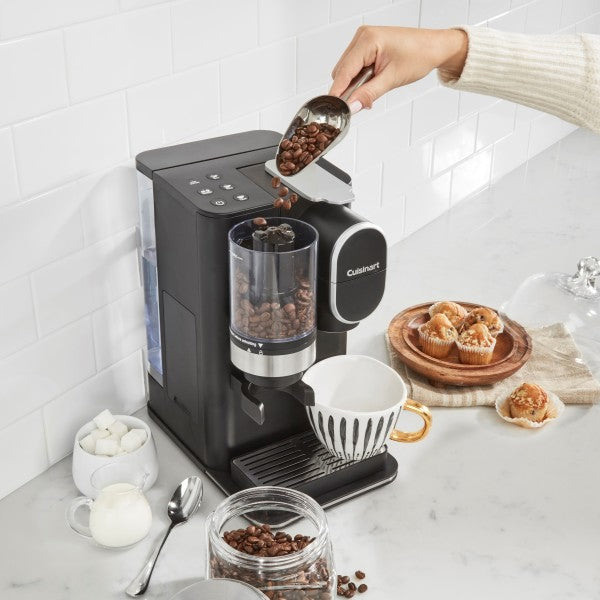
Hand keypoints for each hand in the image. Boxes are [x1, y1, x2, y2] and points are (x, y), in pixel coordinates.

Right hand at [330, 26, 467, 111]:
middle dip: (350, 89)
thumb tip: (352, 106)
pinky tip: (374, 80)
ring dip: (356, 84)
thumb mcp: (392, 79)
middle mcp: (362, 36)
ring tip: (376, 85)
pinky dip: (361, 78)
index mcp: (368, 40)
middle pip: (342, 72)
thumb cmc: (419, 55)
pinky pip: (354, 66)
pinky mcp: (367, 45)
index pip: (343, 71)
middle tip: (364, 101)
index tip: (335, 109)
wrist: (434, 47)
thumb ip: (368, 93)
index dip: (338, 92)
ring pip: (346, 70)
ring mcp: (363, 40)